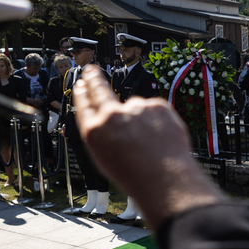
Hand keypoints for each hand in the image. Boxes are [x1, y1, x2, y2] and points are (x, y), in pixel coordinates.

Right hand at [73, 65, 223, 229]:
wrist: (165, 179)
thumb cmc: (136, 176)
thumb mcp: (106, 159)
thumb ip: (106, 134)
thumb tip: (112, 120)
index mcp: (94, 132)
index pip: (84, 104)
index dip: (83, 93)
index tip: (82, 84)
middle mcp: (111, 116)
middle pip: (100, 90)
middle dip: (95, 79)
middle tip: (92, 70)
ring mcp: (135, 108)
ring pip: (137, 108)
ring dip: (142, 119)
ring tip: (150, 143)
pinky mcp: (157, 105)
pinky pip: (156, 110)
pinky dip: (159, 121)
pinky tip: (161, 137)